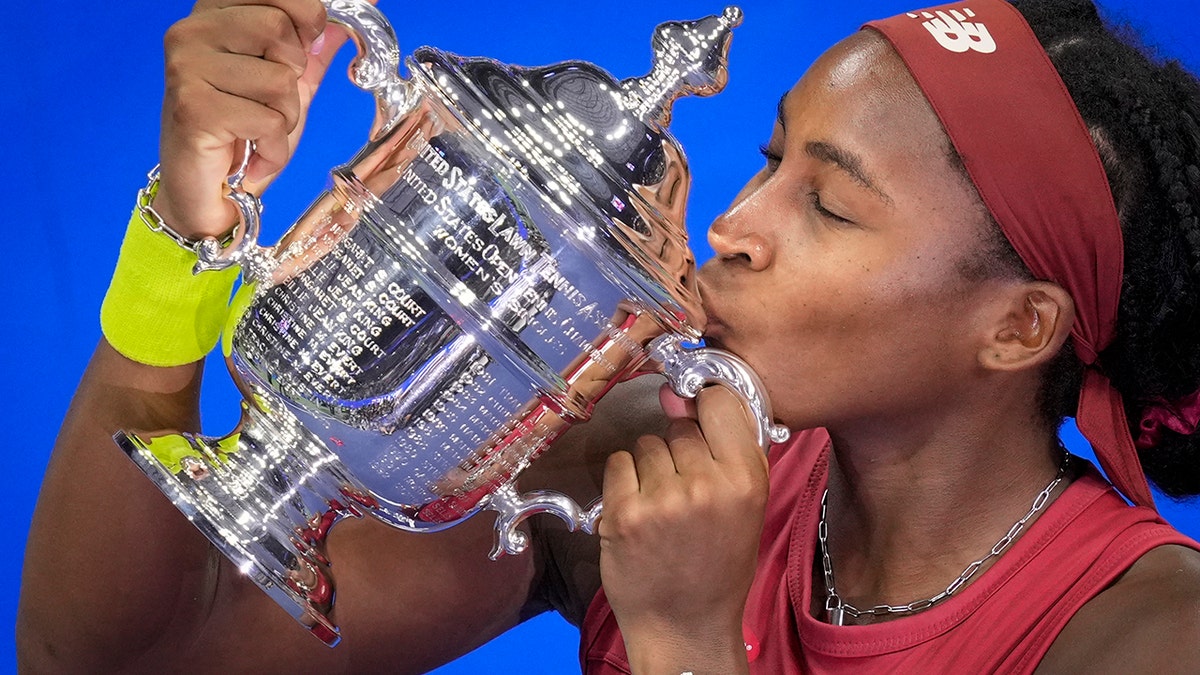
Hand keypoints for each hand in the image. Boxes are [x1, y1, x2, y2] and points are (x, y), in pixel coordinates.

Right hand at [153, 0, 365, 238]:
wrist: (213, 192)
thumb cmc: (247, 131)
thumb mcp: (293, 77)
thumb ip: (319, 38)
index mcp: (213, 12)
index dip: (305, 20)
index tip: (297, 51)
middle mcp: (191, 31)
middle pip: (279, 28)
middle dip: (292, 76)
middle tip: (267, 102)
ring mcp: (185, 66)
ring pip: (279, 79)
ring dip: (283, 117)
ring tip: (257, 131)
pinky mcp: (192, 108)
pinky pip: (268, 120)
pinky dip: (273, 147)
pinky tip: (252, 154)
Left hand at [598, 385, 768, 672]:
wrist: (685, 626)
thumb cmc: (718, 567)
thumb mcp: (748, 507)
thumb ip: (731, 452)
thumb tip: (688, 396)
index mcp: (746, 481)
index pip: (721, 404)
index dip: (706, 407)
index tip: (699, 416)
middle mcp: (706, 485)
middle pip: (680, 429)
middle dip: (678, 452)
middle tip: (683, 491)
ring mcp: (662, 498)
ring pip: (647, 443)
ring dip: (649, 467)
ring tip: (661, 506)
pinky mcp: (624, 512)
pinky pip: (619, 463)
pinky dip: (624, 481)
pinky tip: (638, 510)